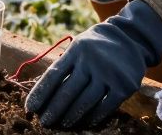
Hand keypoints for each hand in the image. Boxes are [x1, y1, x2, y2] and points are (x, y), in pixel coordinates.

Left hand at [25, 0, 161, 129]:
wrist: (131, 38)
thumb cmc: (96, 47)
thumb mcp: (79, 47)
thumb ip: (65, 65)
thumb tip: (44, 93)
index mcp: (76, 50)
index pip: (53, 75)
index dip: (40, 94)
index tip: (30, 108)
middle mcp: (91, 61)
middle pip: (67, 92)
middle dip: (53, 110)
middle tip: (44, 122)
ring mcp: (109, 73)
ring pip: (85, 102)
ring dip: (71, 116)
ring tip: (63, 124)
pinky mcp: (124, 85)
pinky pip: (105, 107)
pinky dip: (94, 117)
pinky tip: (86, 123)